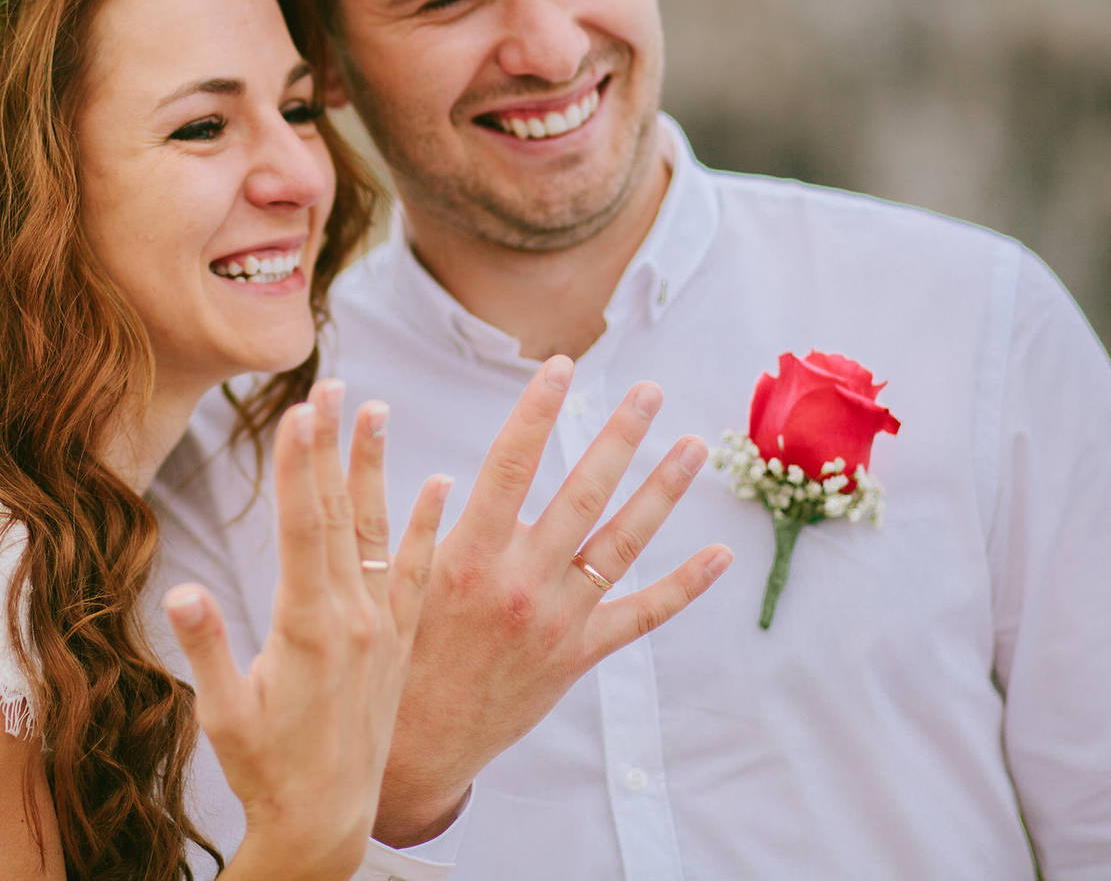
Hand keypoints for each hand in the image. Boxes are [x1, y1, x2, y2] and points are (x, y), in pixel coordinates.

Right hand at [166, 380, 449, 880]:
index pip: (303, 528)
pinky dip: (425, 527)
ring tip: (375, 410)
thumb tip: (179, 594)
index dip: (300, 467)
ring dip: (373, 469)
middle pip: (338, 515)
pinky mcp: (396, 642)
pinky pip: (416, 573)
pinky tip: (437, 484)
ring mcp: (381, 628)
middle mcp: (352, 619)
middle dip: (329, 447)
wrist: (329, 822)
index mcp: (307, 629)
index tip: (298, 413)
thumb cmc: (266, 770)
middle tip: (329, 385)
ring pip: (378, 532)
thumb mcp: (224, 715)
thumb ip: (208, 649)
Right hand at [373, 356, 731, 846]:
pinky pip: (640, 616)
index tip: (559, 366)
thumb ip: (413, 527)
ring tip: (692, 447)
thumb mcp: (392, 583)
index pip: (509, 464)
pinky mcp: (577, 657)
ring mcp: (556, 622)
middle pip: (581, 493)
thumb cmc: (393, 654)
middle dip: (619, 436)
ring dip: (661, 491)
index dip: (537, 410)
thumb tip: (435, 473)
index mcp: (467, 557)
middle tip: (648, 390)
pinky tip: (718, 555)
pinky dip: (683, 586)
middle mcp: (520, 584)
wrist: (414, 745)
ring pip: (621, 544)